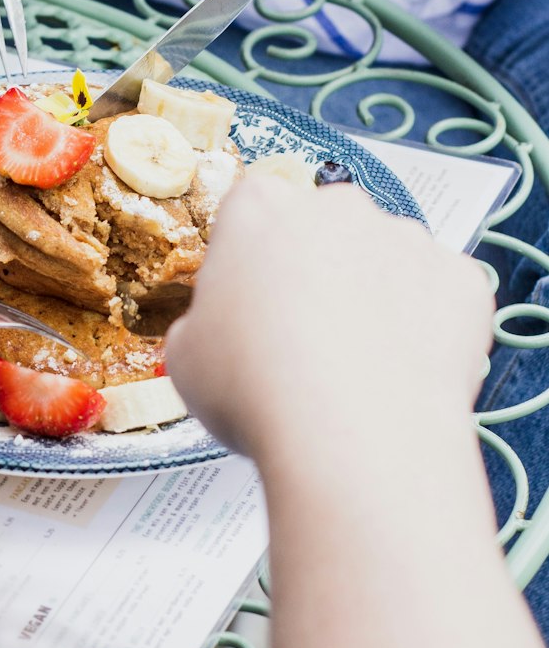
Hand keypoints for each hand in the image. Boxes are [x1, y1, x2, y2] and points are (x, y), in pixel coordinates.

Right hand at [165, 176, 492, 465]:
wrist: (354, 440)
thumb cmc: (261, 393)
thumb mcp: (187, 358)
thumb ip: (205, 322)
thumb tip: (219, 331)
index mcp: (260, 209)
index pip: (251, 212)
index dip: (249, 261)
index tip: (250, 301)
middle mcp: (336, 207)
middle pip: (323, 228)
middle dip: (315, 270)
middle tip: (302, 339)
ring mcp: (406, 238)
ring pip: (385, 260)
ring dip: (373, 296)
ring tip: (355, 366)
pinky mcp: (460, 278)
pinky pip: (440, 295)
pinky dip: (427, 325)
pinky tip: (399, 371)